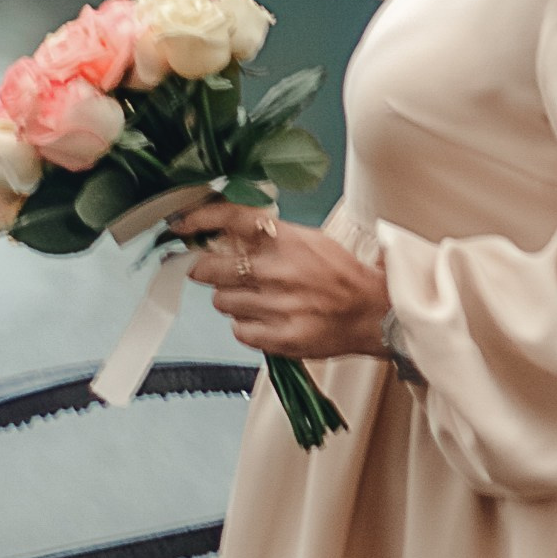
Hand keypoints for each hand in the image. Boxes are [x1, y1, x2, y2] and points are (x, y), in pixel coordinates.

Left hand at [171, 208, 389, 360]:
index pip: (232, 219)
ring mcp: (278, 306)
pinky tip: (267, 319)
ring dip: (232, 300)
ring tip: (258, 299)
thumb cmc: (343, 276)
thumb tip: (224, 234)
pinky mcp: (280, 337)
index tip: (182, 224)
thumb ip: (269, 237)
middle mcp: (279, 271)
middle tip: (219, 272)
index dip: (200, 219)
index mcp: (287, 241)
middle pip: (212, 268)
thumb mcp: (310, 240)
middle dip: (209, 270)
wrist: (374, 312)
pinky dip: (247, 326)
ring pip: (222, 302)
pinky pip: (239, 331)